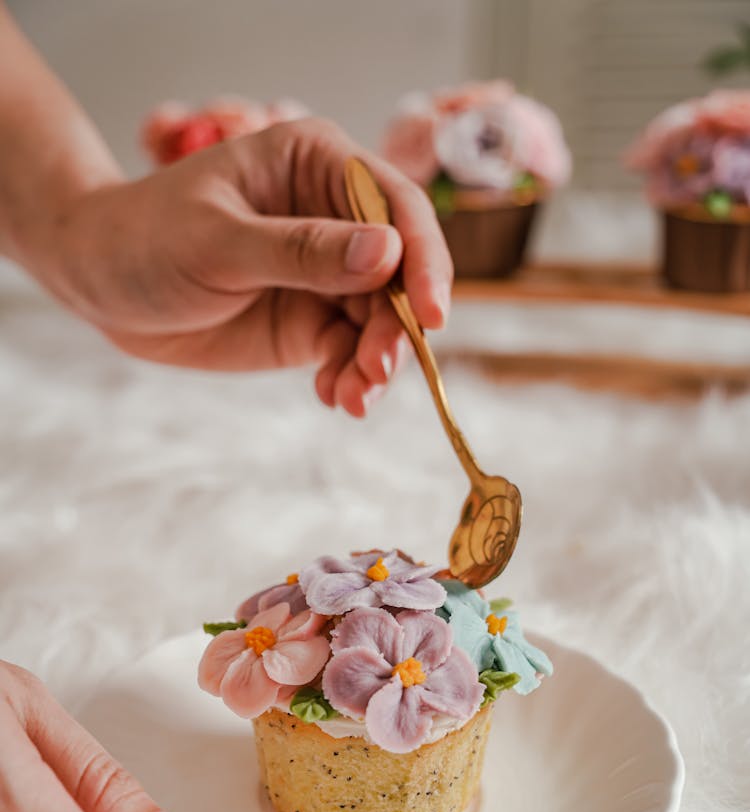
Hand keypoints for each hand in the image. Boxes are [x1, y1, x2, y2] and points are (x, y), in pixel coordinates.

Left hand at [49, 118, 452, 416]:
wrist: (102, 284)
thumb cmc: (147, 237)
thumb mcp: (218, 242)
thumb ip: (301, 250)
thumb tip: (388, 253)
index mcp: (317, 164)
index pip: (396, 205)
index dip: (424, 258)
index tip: (430, 314)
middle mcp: (335, 217)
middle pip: (400, 272)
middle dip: (397, 326)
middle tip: (376, 371)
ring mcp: (326, 274)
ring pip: (381, 321)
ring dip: (377, 364)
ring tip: (353, 397)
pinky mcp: (312, 323)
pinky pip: (351, 353)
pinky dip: (351, 380)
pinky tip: (333, 397)